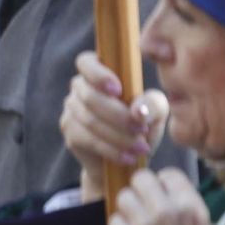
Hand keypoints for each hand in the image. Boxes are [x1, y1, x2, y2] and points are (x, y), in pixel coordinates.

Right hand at [60, 51, 169, 199]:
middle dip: (119, 116)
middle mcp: (80, 87)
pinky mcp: (69, 133)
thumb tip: (137, 110)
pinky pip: (87, 139)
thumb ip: (153, 104)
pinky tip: (128, 157)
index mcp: (99, 73)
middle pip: (90, 96)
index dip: (98, 74)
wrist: (127, 162)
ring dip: (119, 136)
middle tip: (142, 130)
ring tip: (141, 148)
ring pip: (90, 120)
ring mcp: (71, 109)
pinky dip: (111, 150)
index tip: (117, 90)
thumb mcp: (155, 114)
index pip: (86, 62)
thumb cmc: (142, 128)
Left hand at [107, 168, 212, 224]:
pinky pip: (115, 219)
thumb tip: (163, 179)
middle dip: (141, 190)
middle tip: (146, 207)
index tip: (165, 197)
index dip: (164, 185)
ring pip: (125, 196)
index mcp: (192, 209)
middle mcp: (169, 213)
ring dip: (128, 210)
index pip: (169, 175)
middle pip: (142, 178)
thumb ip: (187, 203)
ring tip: (138, 223)